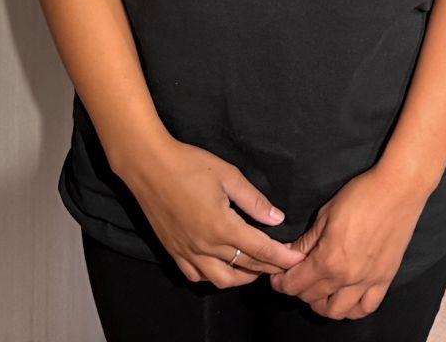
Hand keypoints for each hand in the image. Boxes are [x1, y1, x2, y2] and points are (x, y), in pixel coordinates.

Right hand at [117, 136, 301, 287]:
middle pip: (245, 267)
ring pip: (221, 280)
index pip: (261, 250)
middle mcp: (205, 246)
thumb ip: (254, 200)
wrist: (149, 167)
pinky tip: (223, 266)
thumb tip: (277, 218)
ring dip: (242, 277)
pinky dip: (214, 277)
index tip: (297, 260)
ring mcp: (187, 252)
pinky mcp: (173, 251)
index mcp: (222, 226)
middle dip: (268, 268)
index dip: (282, 257)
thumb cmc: (190, 165)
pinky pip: (196, 276)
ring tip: (256, 267)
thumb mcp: (228, 176)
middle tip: (283, 263)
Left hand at [269, 164, 425, 318]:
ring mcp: (368, 281)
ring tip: (321, 290)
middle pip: (312, 299)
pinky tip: (347, 295)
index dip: (281, 282)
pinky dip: (353, 308)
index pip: (295, 284)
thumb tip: (288, 254)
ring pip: (337, 312)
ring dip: (323, 304)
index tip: (278, 276)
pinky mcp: (385, 279)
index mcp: (328, 259)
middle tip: (297, 277)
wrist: (399, 189)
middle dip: (298, 290)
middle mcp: (347, 277)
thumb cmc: (361, 195)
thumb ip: (306, 241)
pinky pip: (366, 307)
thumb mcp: (325, 214)